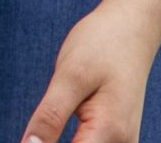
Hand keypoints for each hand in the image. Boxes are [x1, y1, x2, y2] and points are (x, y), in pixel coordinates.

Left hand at [22, 1, 158, 142]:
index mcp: (110, 133)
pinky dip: (77, 140)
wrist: (132, 28)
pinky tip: (54, 131)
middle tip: (39, 122)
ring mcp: (124, 142)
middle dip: (49, 142)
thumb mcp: (68, 77)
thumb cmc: (100, 46)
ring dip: (64, 141)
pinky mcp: (119, 136)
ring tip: (45, 125)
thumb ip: (49, 116)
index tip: (28, 137)